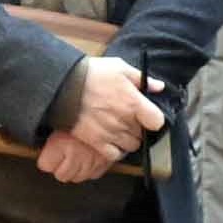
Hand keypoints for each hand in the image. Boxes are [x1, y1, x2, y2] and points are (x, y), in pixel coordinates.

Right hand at [40, 56, 164, 182]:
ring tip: (119, 129)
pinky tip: (111, 141)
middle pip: (142, 134)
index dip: (154, 119)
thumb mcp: (119, 67)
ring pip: (130, 146)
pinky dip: (115, 150)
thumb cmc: (91, 74)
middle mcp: (125, 121)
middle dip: (138, 127)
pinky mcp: (97, 142)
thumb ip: (141, 78)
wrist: (64, 86)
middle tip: (128, 119)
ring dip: (128, 139)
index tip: (148, 115)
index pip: (157, 121)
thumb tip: (158, 87)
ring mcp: (111, 133)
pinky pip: (114, 155)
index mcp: (133, 103)